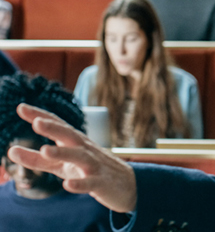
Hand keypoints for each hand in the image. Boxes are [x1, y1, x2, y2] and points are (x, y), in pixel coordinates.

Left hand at [7, 103, 136, 212]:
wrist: (127, 184)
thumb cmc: (89, 170)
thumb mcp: (62, 164)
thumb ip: (37, 159)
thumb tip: (10, 151)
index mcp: (74, 142)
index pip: (57, 125)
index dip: (41, 116)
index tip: (21, 107)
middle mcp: (84, 150)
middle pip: (69, 136)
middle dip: (54, 129)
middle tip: (36, 122)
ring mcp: (94, 166)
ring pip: (79, 157)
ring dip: (63, 153)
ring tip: (45, 150)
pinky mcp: (101, 183)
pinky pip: (90, 183)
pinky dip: (80, 184)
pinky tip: (67, 184)